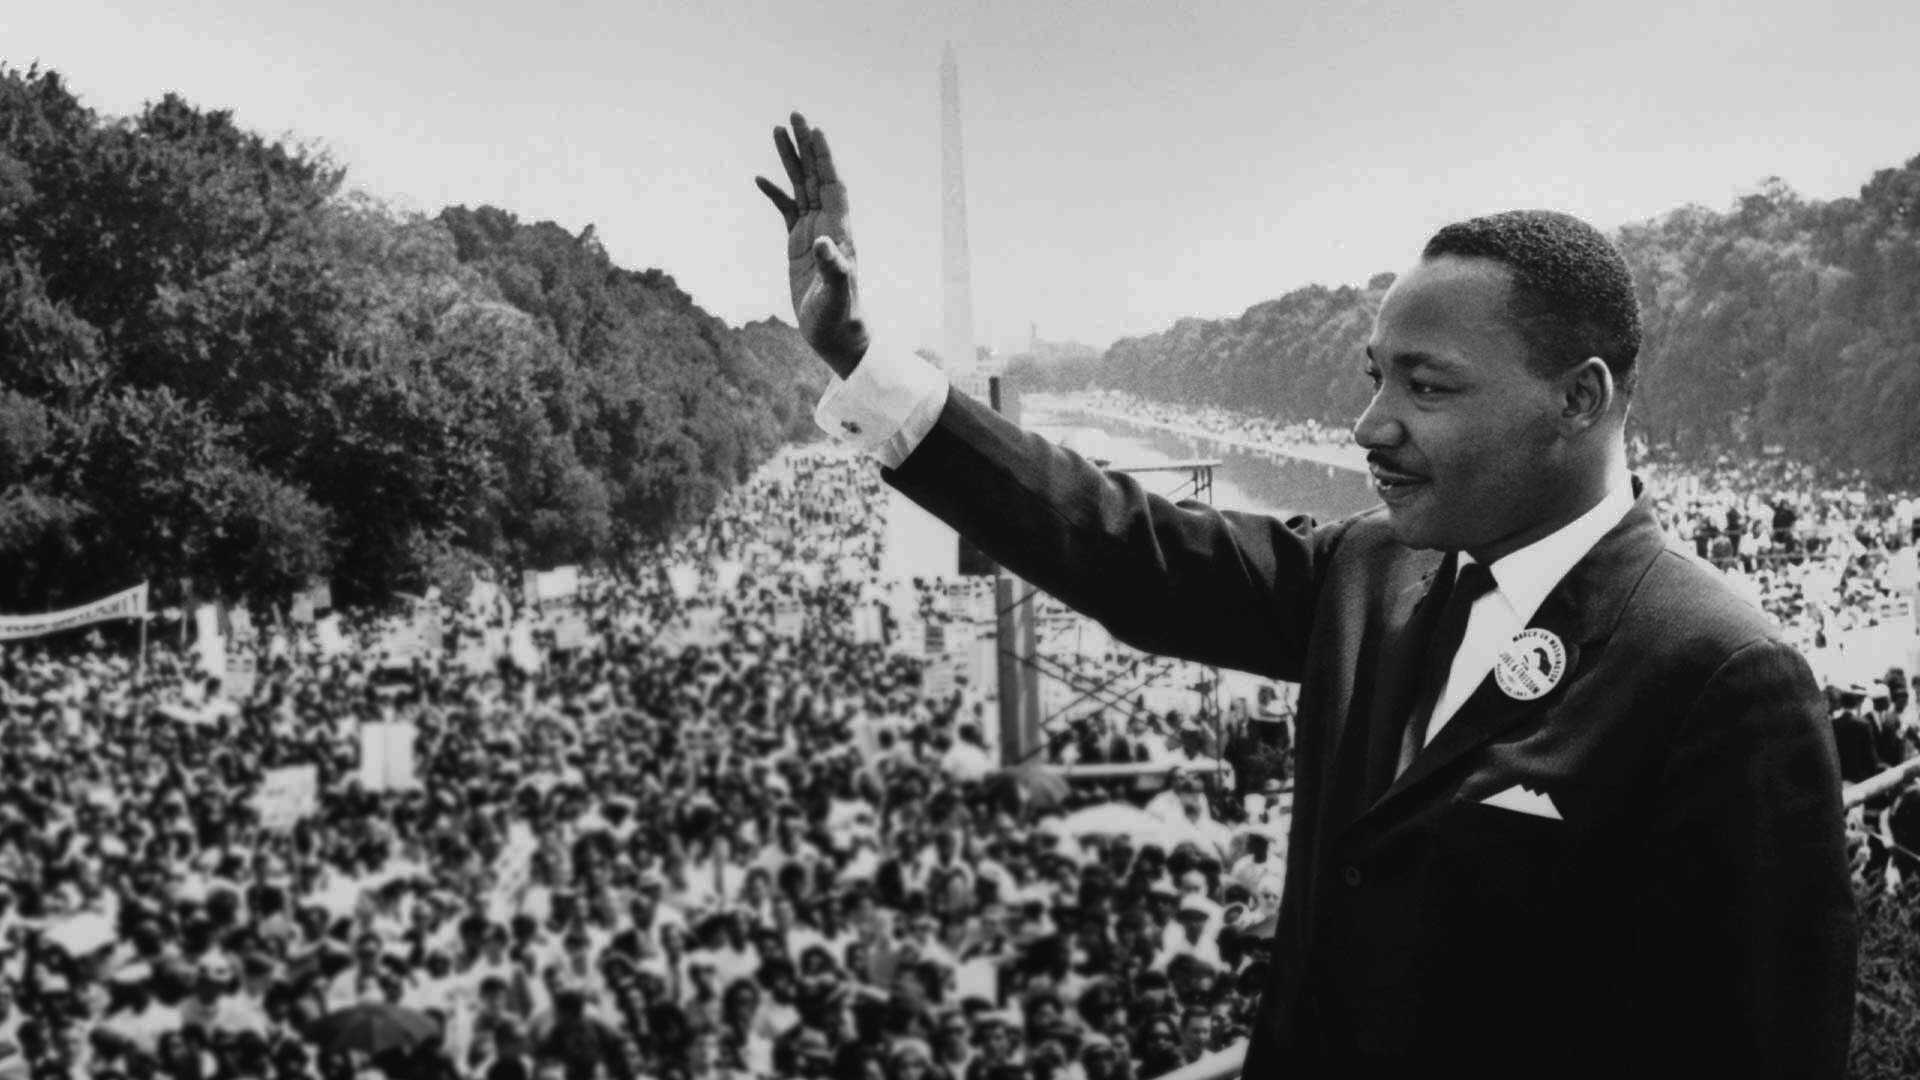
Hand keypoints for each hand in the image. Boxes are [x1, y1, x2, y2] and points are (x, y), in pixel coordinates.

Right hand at [755, 112, 867, 377]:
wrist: (836, 335)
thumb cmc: (840, 317)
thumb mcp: (836, 294)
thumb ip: (833, 268)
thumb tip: (823, 243)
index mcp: (839, 230)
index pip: (832, 184)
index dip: (824, 158)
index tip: (815, 130)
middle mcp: (829, 225)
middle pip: (816, 176)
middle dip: (806, 146)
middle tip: (795, 115)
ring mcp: (812, 233)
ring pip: (801, 187)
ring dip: (790, 160)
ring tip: (777, 131)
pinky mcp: (799, 245)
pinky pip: (786, 210)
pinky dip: (775, 193)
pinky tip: (760, 179)